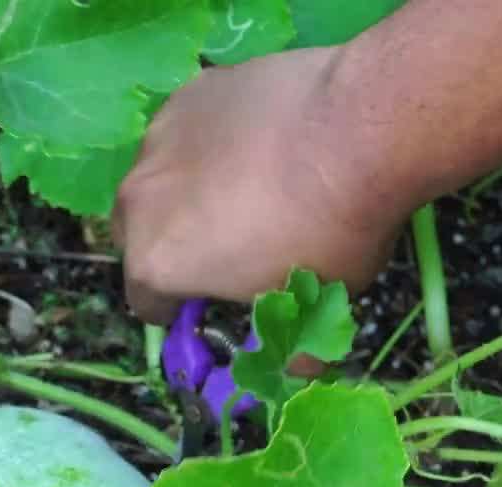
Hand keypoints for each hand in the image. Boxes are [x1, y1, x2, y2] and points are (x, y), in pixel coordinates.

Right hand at [111, 48, 408, 325]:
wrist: (363, 128)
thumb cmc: (331, 232)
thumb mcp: (314, 309)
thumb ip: (289, 351)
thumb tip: (293, 376)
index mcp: (155, 263)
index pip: (146, 303)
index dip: (182, 310)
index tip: (219, 302)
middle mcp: (139, 200)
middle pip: (138, 237)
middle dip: (174, 246)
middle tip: (233, 245)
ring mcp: (160, 139)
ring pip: (160, 179)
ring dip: (187, 191)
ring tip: (250, 185)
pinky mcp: (190, 94)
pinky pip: (190, 131)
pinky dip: (213, 142)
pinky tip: (263, 140)